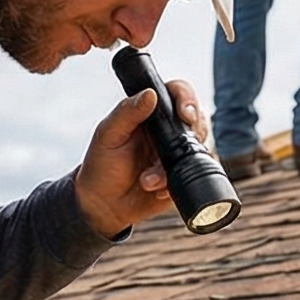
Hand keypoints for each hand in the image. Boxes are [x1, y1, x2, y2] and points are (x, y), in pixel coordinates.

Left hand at [74, 78, 209, 237]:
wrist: (104, 205)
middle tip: (169, 151)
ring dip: (173, 167)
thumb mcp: (108, 135)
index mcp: (150, 113)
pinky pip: (195, 176)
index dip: (187, 99)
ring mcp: (176, 153)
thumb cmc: (101, 166)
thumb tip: (150, 93)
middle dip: (190, 134)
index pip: (177, 93)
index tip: (185, 114)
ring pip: (197, 149)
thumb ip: (127, 112)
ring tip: (147, 179)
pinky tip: (157, 190)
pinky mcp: (181, 176)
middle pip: (197, 119)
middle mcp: (167, 131)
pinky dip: (175, 184)